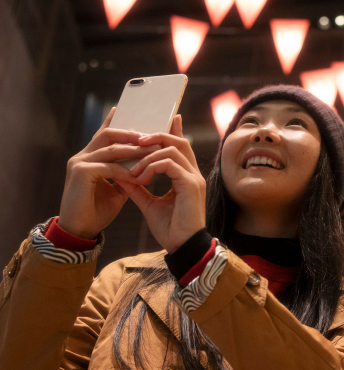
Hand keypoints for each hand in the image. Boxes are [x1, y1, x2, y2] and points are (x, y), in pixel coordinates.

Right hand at [58, 109, 163, 238]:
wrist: (79, 231)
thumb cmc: (96, 211)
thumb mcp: (116, 190)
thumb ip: (126, 175)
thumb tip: (143, 166)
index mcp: (89, 158)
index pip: (105, 134)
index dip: (117, 122)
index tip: (135, 114)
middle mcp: (82, 156)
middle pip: (108, 135)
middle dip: (131, 134)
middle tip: (152, 136)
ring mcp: (79, 163)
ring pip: (110, 148)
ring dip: (133, 150)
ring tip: (152, 150)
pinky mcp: (80, 173)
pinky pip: (108, 167)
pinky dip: (125, 171)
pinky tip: (138, 175)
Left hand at [116, 115, 205, 253]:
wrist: (182, 248)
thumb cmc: (170, 229)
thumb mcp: (150, 204)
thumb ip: (139, 188)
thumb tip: (122, 175)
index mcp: (186, 177)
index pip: (180, 147)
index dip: (171, 131)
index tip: (158, 122)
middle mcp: (193, 174)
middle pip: (179, 141)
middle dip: (157, 136)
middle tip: (136, 140)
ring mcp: (194, 178)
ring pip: (172, 149)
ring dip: (149, 155)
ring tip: (134, 169)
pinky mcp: (191, 185)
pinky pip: (169, 164)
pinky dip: (152, 167)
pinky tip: (141, 178)